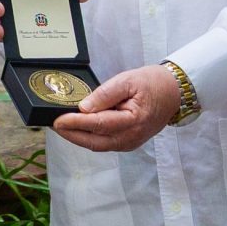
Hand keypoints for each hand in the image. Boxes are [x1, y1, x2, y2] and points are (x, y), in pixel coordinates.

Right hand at [0, 0, 94, 34]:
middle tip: (0, 9)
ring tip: (1, 30)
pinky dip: (2, 40)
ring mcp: (10, 27)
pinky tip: (5, 39)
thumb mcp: (65, 0)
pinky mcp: (13, 43)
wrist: (60, 35)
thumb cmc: (55, 10)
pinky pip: (3, 42)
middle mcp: (10, 10)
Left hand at [51, 64, 180, 154]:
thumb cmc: (153, 83)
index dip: (76, 123)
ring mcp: (130, 142)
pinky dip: (89, 137)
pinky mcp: (128, 142)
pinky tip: (78, 128)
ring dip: (78, 137)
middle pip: (94, 141)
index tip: (58, 120)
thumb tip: (84, 107)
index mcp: (134, 121)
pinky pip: (104, 143)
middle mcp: (131, 137)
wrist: (173, 92)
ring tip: (62, 126)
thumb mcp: (128, 80)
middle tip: (53, 125)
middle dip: (71, 135)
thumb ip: (105, 94)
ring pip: (98, 145)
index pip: (98, 125)